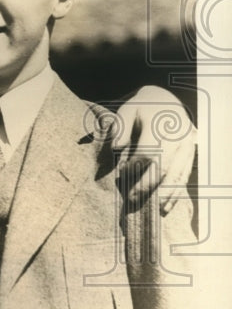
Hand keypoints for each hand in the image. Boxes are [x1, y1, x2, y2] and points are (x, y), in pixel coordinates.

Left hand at [114, 85, 195, 213]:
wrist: (166, 100)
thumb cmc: (141, 108)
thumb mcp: (127, 110)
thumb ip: (120, 128)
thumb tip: (116, 148)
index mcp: (160, 123)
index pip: (148, 150)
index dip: (135, 164)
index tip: (122, 172)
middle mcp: (177, 136)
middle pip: (164, 166)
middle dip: (148, 184)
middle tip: (131, 198)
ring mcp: (187, 146)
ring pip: (178, 174)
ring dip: (165, 193)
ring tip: (152, 209)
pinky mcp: (191, 154)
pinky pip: (185, 176)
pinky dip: (176, 192)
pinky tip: (166, 206)